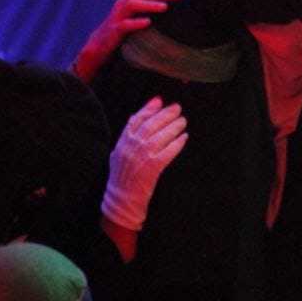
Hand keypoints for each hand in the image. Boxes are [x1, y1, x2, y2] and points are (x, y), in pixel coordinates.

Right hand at [100, 0, 184, 45]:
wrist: (103, 41)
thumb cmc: (127, 20)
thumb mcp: (142, 3)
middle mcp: (124, 0)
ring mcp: (118, 14)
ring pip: (132, 4)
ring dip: (149, 4)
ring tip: (165, 6)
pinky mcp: (115, 30)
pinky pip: (124, 25)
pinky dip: (136, 22)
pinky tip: (148, 22)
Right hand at [100, 98, 187, 231]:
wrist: (121, 200)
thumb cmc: (121, 177)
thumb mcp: (118, 154)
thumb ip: (127, 136)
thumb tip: (135, 116)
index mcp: (122, 142)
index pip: (136, 120)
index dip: (149, 109)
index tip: (160, 101)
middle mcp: (131, 147)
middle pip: (151, 125)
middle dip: (166, 114)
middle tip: (177, 108)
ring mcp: (142, 157)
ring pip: (161, 136)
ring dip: (174, 126)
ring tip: (183, 121)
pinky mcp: (153, 168)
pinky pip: (168, 152)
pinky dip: (177, 144)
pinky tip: (184, 138)